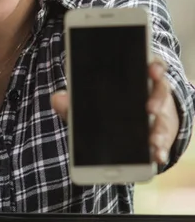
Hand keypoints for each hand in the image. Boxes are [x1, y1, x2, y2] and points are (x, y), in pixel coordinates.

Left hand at [51, 58, 179, 165]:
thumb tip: (56, 99)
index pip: (150, 65)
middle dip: (156, 99)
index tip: (152, 71)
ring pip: (163, 119)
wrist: (126, 120)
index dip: (153, 66)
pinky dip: (161, 149)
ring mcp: (159, 113)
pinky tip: (156, 157)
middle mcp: (152, 91)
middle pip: (160, 90)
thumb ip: (73, 102)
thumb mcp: (90, 101)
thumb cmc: (108, 104)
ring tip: (152, 141)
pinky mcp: (161, 133)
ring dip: (159, 129)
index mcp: (136, 75)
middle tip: (149, 109)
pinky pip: (164, 140)